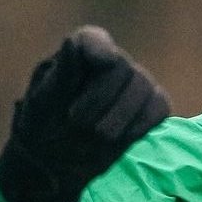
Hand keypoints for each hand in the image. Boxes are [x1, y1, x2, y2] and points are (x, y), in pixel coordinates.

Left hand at [0, 26, 169, 201]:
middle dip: (100, 99)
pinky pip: (160, 106)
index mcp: (78, 56)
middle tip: (78, 123)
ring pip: (143, 86)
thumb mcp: (42, 103)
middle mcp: (111, 63)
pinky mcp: (152, 106)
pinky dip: (142, 123)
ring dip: (120, 115)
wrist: (59, 162)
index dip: (100, 48)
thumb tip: (74, 43)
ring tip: (99, 136)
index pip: (92, 40)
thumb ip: (62, 74)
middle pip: (122, 67)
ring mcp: (135, 84)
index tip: (103, 61)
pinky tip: (124, 137)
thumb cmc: (44, 127)